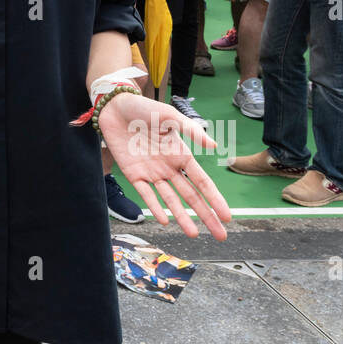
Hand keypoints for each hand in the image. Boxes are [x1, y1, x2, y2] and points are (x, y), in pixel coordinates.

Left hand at [96, 93, 231, 239]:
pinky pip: (146, 194)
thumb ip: (191, 130)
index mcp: (181, 154)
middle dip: (206, 216)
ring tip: (193, 234)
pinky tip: (164, 220)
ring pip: (170, 200)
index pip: (202, 182)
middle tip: (221, 235)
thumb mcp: (169, 116)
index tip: (227, 216)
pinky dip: (155, 207)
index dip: (215, 199)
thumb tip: (213, 144)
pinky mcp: (134, 174)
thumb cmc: (144, 108)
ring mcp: (152, 172)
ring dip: (181, 217)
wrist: (115, 108)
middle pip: (191, 196)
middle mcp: (169, 167)